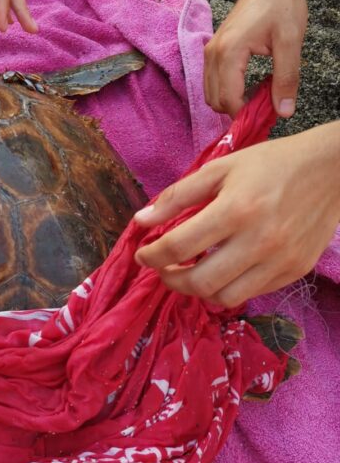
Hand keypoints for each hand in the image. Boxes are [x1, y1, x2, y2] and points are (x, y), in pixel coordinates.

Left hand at [133, 124, 339, 307]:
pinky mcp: (294, 272)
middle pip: (200, 282)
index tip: (143, 255)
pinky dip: (228, 288)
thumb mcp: (219, 169)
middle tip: (163, 269)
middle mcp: (258, 241)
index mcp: (235, 210)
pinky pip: (251, 293)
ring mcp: (279, 261)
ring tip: (188, 273)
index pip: (179, 246)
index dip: (152, 256)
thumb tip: (141, 221)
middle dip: (171, 280)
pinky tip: (220, 270)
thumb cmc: (269, 164)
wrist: (329, 170)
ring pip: (225, 297)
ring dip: (198, 290)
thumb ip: (177, 196)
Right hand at [204, 0, 306, 117]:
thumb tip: (283, 112)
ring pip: (211, 93)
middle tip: (265, 108)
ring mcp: (210, 51)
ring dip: (231, 102)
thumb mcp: (290, 42)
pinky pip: (213, 81)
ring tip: (259, 97)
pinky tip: (251, 86)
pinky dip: (228, 91)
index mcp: (229, 52)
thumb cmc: (280, 4)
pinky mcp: (213, 50)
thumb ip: (286, 79)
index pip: (228, 99)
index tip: (267, 117)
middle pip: (214, 100)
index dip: (246, 114)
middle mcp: (212, 54)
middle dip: (236, 111)